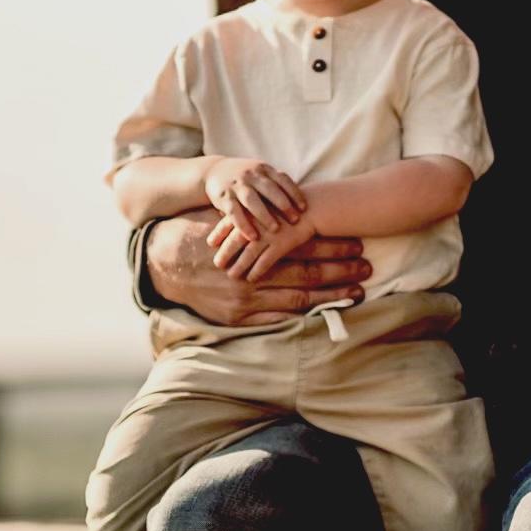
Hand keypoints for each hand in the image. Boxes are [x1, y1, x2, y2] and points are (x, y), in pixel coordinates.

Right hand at [143, 213, 362, 325]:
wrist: (162, 262)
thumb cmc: (199, 234)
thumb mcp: (230, 219)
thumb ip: (259, 219)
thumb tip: (291, 210)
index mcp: (255, 246)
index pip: (304, 247)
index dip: (333, 246)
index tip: (359, 244)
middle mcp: (254, 275)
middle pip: (307, 274)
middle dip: (341, 271)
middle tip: (368, 268)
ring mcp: (248, 300)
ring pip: (299, 299)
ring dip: (331, 296)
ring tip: (357, 292)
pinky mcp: (239, 318)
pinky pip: (277, 320)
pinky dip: (302, 316)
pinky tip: (325, 314)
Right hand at [203, 157, 305, 237]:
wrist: (213, 171)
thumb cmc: (245, 177)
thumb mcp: (261, 174)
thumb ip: (277, 183)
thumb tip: (306, 196)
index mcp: (263, 169)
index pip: (282, 179)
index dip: (294, 193)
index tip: (304, 208)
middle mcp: (251, 175)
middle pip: (270, 189)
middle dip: (283, 205)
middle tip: (295, 220)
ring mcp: (237, 185)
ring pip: (252, 200)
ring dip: (264, 215)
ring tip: (276, 229)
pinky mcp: (224, 197)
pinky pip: (234, 212)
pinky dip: (244, 225)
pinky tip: (253, 237)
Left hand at [209, 207, 316, 283]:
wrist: (312, 207)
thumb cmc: (287, 204)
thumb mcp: (265, 200)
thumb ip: (246, 207)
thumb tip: (223, 213)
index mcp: (252, 209)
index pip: (228, 222)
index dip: (218, 234)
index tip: (210, 243)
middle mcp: (257, 222)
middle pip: (235, 240)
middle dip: (225, 253)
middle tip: (217, 263)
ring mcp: (269, 235)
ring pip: (248, 254)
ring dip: (239, 265)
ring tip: (232, 275)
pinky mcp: (281, 245)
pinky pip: (265, 261)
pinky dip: (257, 270)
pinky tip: (251, 278)